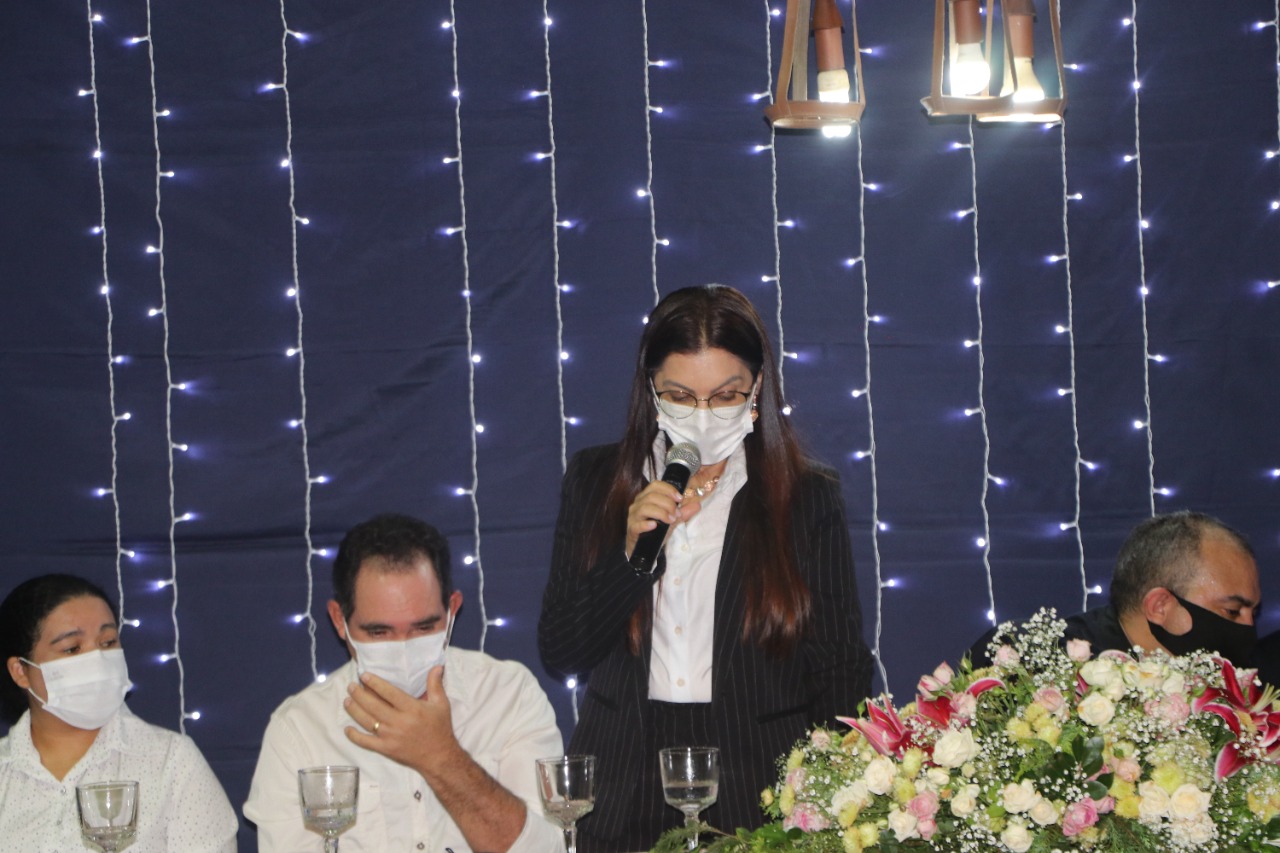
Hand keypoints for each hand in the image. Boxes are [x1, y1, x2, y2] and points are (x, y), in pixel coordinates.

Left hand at [343, 666, 461, 775]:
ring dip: (354, 710)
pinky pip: (366, 742)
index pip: (389, 692)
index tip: (364, 676)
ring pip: (367, 721)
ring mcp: (390, 736)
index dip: (375, 683)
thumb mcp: (441, 704)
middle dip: (359, 694)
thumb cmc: (440, 728)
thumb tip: (436, 666)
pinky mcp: (385, 749)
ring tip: (347, 701)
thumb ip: (435, 684)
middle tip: (351, 686)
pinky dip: (354, 736)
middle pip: (373, 705)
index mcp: (412, 708)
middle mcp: (398, 721)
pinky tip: (347, 729)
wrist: (439, 756)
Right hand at [624, 480, 703, 557]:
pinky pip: (637, 524)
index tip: (680, 498)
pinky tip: (655, 526)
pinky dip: (646, 524)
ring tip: (671, 520)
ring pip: (645, 508)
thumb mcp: (671, 520)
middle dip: (668, 503)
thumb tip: (697, 505)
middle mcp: (638, 504)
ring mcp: (633, 516)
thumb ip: (683, 513)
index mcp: (646, 497)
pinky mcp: (631, 529)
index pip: (655, 485)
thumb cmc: (656, 530)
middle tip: (677, 513)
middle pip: (651, 496)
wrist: (643, 548)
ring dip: (661, 513)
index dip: (668, 489)